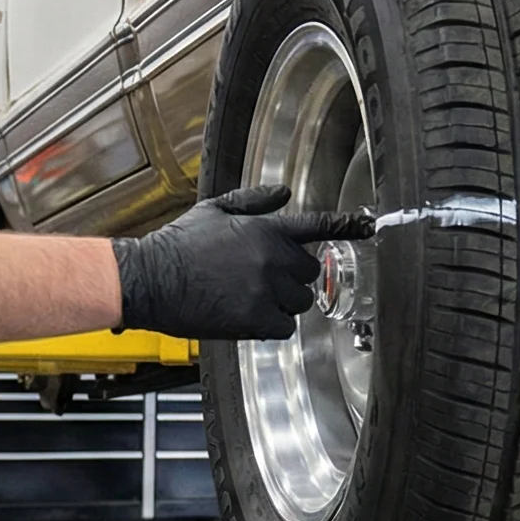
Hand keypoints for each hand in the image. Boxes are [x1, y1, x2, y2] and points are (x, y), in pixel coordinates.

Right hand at [112, 186, 374, 340]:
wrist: (149, 279)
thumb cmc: (177, 244)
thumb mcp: (214, 210)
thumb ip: (253, 201)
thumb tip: (285, 193)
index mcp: (265, 229)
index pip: (318, 226)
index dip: (347, 226)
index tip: (370, 227)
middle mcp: (273, 257)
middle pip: (311, 272)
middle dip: (293, 277)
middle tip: (262, 279)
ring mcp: (266, 290)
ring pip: (300, 302)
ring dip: (282, 302)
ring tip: (247, 297)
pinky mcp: (256, 319)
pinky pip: (285, 327)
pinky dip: (270, 325)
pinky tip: (246, 316)